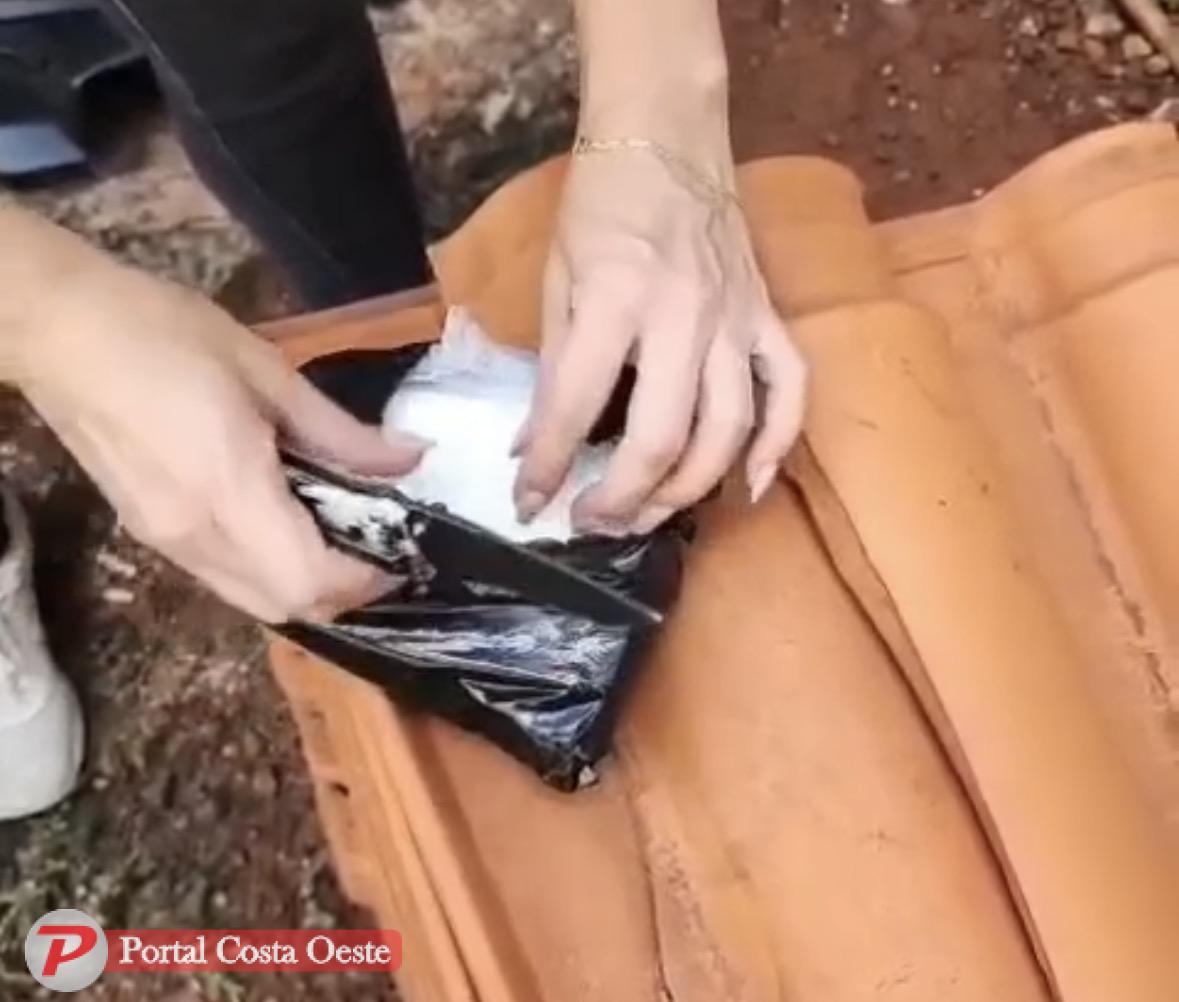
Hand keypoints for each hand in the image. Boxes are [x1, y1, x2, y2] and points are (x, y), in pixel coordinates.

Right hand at [19, 263, 426, 621]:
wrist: (59, 330)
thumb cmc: (166, 334)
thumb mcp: (268, 373)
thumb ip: (340, 432)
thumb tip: (407, 460)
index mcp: (228, 491)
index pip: (308, 580)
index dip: (363, 581)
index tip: (400, 553)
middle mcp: (196, 536)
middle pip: (285, 607)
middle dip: (341, 593)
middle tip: (377, 548)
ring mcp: (166, 543)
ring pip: (254, 602)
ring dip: (304, 587)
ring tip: (339, 536)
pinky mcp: (150, 535)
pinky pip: (225, 580)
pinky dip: (268, 572)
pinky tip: (287, 524)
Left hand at [514, 145, 806, 534]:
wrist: (668, 138)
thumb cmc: (601, 206)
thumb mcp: (557, 280)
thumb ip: (551, 368)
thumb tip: (532, 445)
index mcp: (615, 298)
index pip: (575, 404)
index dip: (548, 465)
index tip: (529, 502)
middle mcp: (682, 315)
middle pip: (662, 435)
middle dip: (623, 496)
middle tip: (592, 523)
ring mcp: (735, 318)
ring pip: (728, 429)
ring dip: (688, 489)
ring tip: (648, 517)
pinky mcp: (767, 316)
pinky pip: (790, 390)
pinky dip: (776, 445)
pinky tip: (749, 486)